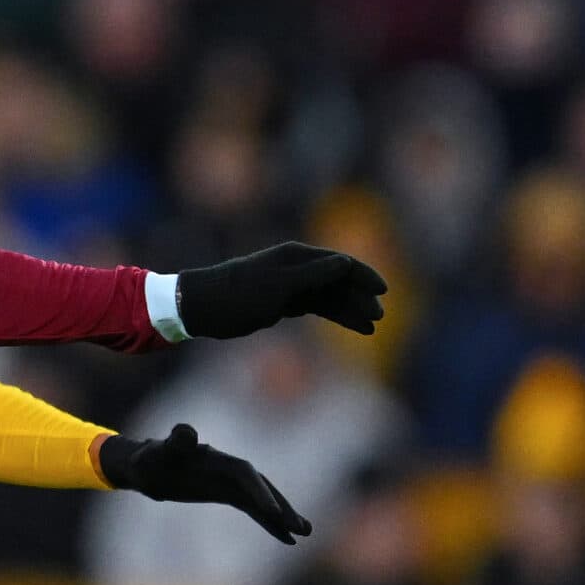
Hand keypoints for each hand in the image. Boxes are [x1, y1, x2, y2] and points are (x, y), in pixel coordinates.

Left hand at [99, 424, 312, 544]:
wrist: (145, 466)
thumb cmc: (149, 459)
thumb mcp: (156, 453)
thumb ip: (172, 444)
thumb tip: (186, 433)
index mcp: (216, 459)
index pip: (245, 474)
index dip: (260, 492)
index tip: (273, 513)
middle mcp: (229, 469)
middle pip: (263, 487)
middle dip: (283, 507)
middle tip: (303, 527)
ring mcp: (231, 483)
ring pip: (263, 500)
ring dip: (284, 516)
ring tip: (306, 533)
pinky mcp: (228, 495)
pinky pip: (255, 510)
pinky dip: (271, 524)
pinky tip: (288, 540)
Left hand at [175, 243, 385, 339]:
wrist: (201, 307)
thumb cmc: (236, 295)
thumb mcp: (276, 287)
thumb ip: (312, 276)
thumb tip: (345, 263)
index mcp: (296, 257)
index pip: (339, 263)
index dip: (363, 275)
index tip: (382, 291)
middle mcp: (297, 267)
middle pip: (338, 280)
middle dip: (359, 297)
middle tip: (378, 317)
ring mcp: (291, 285)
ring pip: (329, 296)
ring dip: (350, 310)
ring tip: (370, 327)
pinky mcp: (283, 302)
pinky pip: (316, 307)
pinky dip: (334, 316)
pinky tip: (351, 327)